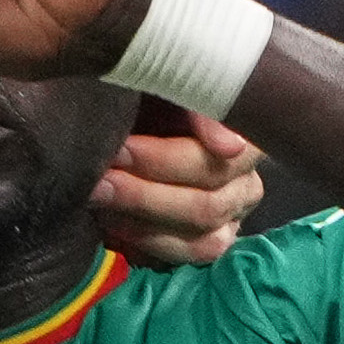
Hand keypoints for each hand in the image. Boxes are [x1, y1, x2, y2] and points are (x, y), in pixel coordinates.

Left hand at [97, 109, 262, 267]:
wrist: (128, 118)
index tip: (120, 149)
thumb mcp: (162, 83)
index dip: (164, 160)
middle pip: (206, 207)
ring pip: (201, 243)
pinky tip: (111, 228)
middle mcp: (246, 186)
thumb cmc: (148, 94)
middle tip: (98, 180)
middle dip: (143, 196)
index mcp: (246, 142)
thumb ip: (197, 102)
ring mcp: (229, 221)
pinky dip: (145, 247)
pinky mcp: (205, 244)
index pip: (217, 164)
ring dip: (144, 226)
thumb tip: (230, 145)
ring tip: (100, 204)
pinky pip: (183, 260)